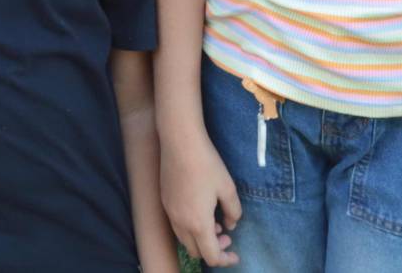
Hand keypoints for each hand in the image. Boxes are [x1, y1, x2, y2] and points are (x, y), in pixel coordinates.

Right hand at [160, 128, 240, 266]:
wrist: (180, 142)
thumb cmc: (207, 164)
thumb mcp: (228, 188)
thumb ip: (233, 211)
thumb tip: (230, 224)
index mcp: (199, 224)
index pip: (211, 256)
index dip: (225, 260)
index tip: (236, 254)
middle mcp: (181, 223)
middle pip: (196, 252)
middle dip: (213, 249)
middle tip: (226, 236)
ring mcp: (170, 212)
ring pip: (184, 239)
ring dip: (200, 239)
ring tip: (214, 222)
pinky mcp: (165, 201)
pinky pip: (177, 225)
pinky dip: (190, 227)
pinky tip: (199, 209)